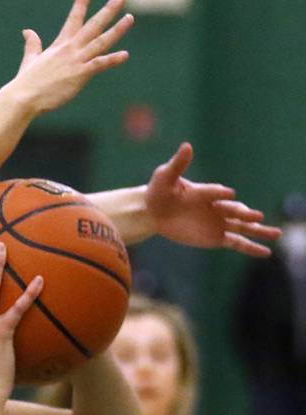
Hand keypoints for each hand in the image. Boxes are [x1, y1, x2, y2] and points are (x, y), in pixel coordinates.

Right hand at [8, 0, 133, 114]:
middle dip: (108, 11)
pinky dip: (112, 60)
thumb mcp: (30, 58)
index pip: (74, 19)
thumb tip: (27, 31)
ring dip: (117, 30)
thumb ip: (33, 44)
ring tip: (129, 18)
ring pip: (101, 41)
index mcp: (60, 44)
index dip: (82, 4)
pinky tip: (125, 55)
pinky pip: (99, 64)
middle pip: (93, 25)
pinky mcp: (79, 75)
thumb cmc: (26, 82)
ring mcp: (76, 61)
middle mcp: (70, 49)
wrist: (23, 97)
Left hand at [146, 143, 281, 256]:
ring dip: (259, 231)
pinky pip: (236, 243)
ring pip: (242, 227)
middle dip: (245, 213)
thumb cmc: (159, 191)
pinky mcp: (215, 237)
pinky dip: (250, 247)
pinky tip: (265, 252)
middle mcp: (216, 206)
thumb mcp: (165, 177)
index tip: (228, 194)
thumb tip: (187, 146)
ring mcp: (218, 223)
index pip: (214, 193)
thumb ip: (177, 165)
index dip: (219, 193)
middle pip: (234, 210)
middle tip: (257, 216)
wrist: (154, 211)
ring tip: (277, 234)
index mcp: (205, 192)